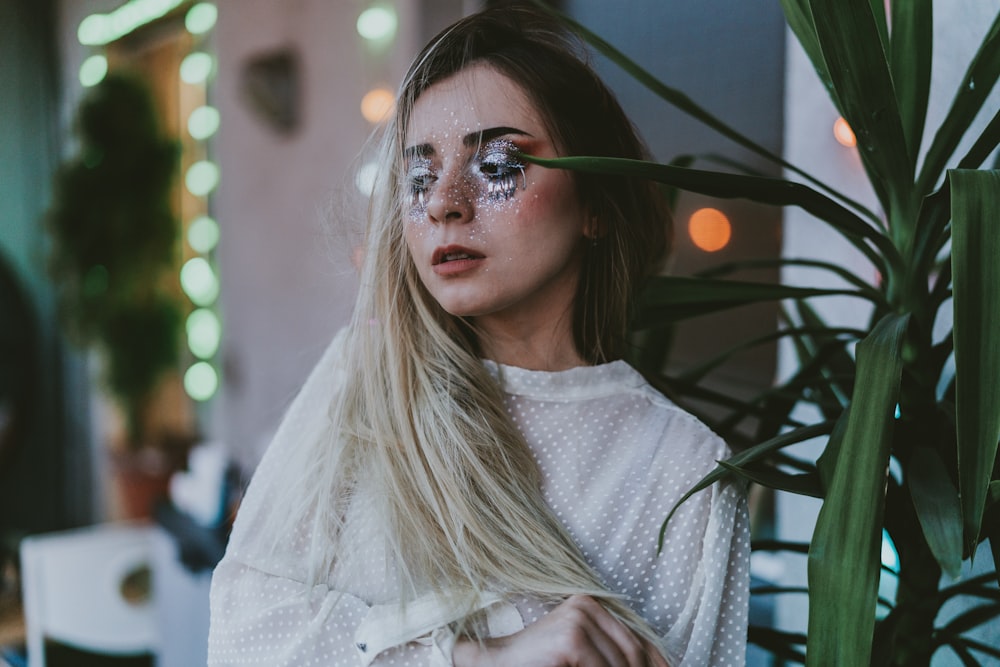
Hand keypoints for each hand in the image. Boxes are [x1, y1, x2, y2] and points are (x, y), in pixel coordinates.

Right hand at [452, 595, 668, 666]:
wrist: (497, 663)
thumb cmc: (540, 662)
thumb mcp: (582, 654)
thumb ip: (611, 652)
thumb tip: (659, 664)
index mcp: (590, 604)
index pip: (637, 638)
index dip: (654, 661)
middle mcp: (586, 606)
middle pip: (632, 651)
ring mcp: (578, 620)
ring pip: (620, 663)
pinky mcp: (571, 639)